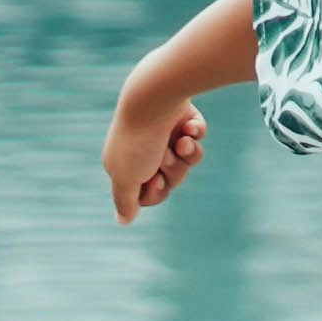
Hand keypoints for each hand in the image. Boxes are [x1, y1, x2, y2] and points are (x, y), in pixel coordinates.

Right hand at [108, 99, 207, 221]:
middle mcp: (145, 148)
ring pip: (189, 159)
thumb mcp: (125, 178)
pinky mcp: (183, 117)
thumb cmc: (138, 141)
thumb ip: (125, 201)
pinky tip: (190, 126)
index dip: (157, 192)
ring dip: (188, 153)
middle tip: (166, 156)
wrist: (155, 99)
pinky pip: (198, 136)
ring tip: (182, 141)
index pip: (150, 193)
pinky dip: (196, 133)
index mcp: (126, 164)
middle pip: (173, 177)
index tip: (156, 181)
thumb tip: (123, 221)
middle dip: (174, 170)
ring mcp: (165, 133)